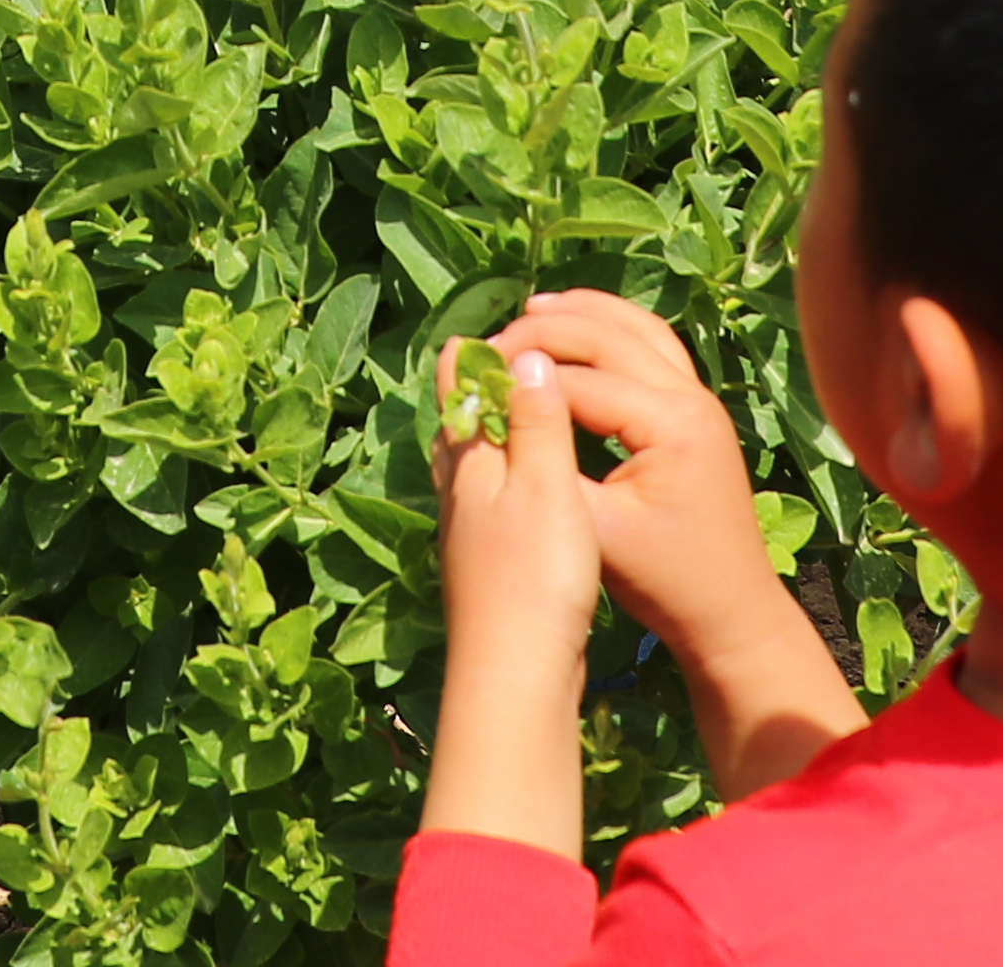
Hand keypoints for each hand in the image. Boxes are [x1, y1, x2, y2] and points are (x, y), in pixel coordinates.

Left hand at [433, 336, 609, 658]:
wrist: (515, 676)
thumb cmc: (535, 577)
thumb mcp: (547, 487)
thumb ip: (536, 421)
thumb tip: (522, 352)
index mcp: (469, 468)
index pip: (458, 393)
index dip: (473, 358)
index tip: (486, 326)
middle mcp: (458, 498)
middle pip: (455, 431)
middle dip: (470, 393)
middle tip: (488, 362)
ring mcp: (467, 538)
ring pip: (466, 470)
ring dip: (480, 436)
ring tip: (499, 418)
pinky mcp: (485, 570)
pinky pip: (485, 504)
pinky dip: (497, 479)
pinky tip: (515, 495)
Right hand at [493, 291, 869, 798]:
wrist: (730, 612)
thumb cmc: (663, 581)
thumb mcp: (596, 530)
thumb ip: (548, 464)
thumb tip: (495, 415)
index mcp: (670, 424)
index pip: (580, 381)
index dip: (522, 376)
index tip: (473, 377)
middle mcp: (692, 398)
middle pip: (611, 337)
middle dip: (548, 330)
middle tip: (493, 341)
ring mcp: (702, 401)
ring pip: (641, 329)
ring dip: (588, 314)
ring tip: (533, 308)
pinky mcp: (699, 412)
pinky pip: (656, 349)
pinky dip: (616, 331)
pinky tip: (584, 331)